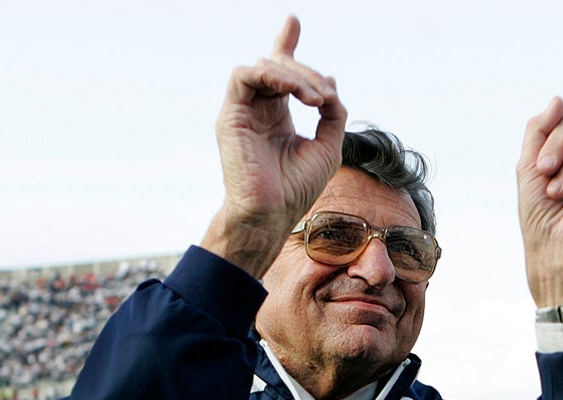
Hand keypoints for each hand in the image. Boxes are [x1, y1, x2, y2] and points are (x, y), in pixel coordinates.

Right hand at [201, 16, 347, 277]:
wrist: (272, 214)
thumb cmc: (297, 188)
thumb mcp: (328, 145)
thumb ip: (332, 112)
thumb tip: (330, 80)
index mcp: (276, 117)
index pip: (280, 73)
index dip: (287, 46)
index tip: (292, 22)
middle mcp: (258, 110)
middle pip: (279, 66)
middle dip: (307, 71)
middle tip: (325, 96)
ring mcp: (242, 111)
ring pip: (264, 66)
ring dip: (294, 75)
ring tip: (315, 99)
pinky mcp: (230, 115)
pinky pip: (244, 75)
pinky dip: (273, 75)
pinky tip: (296, 93)